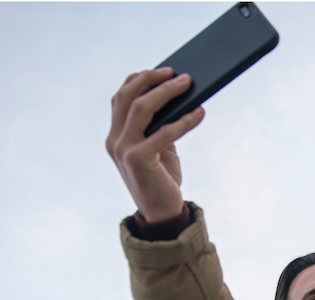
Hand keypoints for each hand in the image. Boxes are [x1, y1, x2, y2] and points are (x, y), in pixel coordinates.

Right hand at [105, 68, 205, 222]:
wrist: (161, 214)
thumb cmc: (162, 179)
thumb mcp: (158, 148)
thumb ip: (159, 126)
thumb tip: (180, 98)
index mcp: (116, 135)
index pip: (120, 97)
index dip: (139, 80)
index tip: (162, 71)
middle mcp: (115, 140)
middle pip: (127, 97)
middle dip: (151, 79)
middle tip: (176, 73)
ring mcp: (123, 150)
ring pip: (141, 108)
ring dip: (166, 92)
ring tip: (188, 84)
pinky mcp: (139, 160)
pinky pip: (163, 132)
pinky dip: (183, 120)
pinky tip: (200, 113)